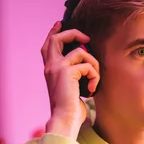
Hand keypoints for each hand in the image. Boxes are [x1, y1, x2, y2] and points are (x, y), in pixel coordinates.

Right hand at [40, 21, 99, 137]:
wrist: (65, 119)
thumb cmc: (70, 108)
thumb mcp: (70, 87)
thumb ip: (73, 73)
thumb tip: (86, 62)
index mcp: (49, 70)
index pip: (48, 45)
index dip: (54, 32)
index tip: (59, 23)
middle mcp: (50, 66)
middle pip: (57, 39)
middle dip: (73, 34)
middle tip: (86, 38)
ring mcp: (57, 67)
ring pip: (81, 52)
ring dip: (93, 65)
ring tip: (94, 81)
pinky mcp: (66, 72)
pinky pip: (88, 65)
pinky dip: (95, 77)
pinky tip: (92, 90)